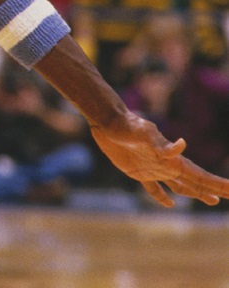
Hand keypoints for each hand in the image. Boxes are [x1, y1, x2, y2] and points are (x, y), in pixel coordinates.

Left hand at [91, 112, 228, 206]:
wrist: (108, 121)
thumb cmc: (128, 125)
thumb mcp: (145, 133)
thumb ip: (162, 144)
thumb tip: (182, 144)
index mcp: (173, 160)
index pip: (200, 176)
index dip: (217, 184)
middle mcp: (167, 166)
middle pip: (196, 182)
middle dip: (213, 190)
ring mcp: (154, 169)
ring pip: (180, 186)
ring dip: (195, 194)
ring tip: (211, 201)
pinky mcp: (138, 172)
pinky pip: (153, 189)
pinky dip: (161, 197)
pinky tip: (169, 204)